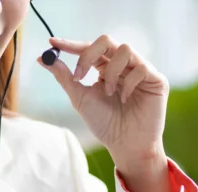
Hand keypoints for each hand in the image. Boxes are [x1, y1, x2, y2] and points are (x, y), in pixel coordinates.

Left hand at [40, 36, 169, 183]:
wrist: (125, 146)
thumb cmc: (105, 125)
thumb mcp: (80, 99)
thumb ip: (64, 77)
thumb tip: (42, 58)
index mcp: (105, 68)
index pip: (90, 48)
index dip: (72, 44)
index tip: (53, 43)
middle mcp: (123, 66)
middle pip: (107, 40)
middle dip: (89, 54)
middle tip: (79, 74)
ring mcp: (140, 71)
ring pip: (125, 49)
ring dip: (112, 72)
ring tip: (109, 92)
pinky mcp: (156, 79)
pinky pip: (141, 67)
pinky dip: (128, 83)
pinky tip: (125, 99)